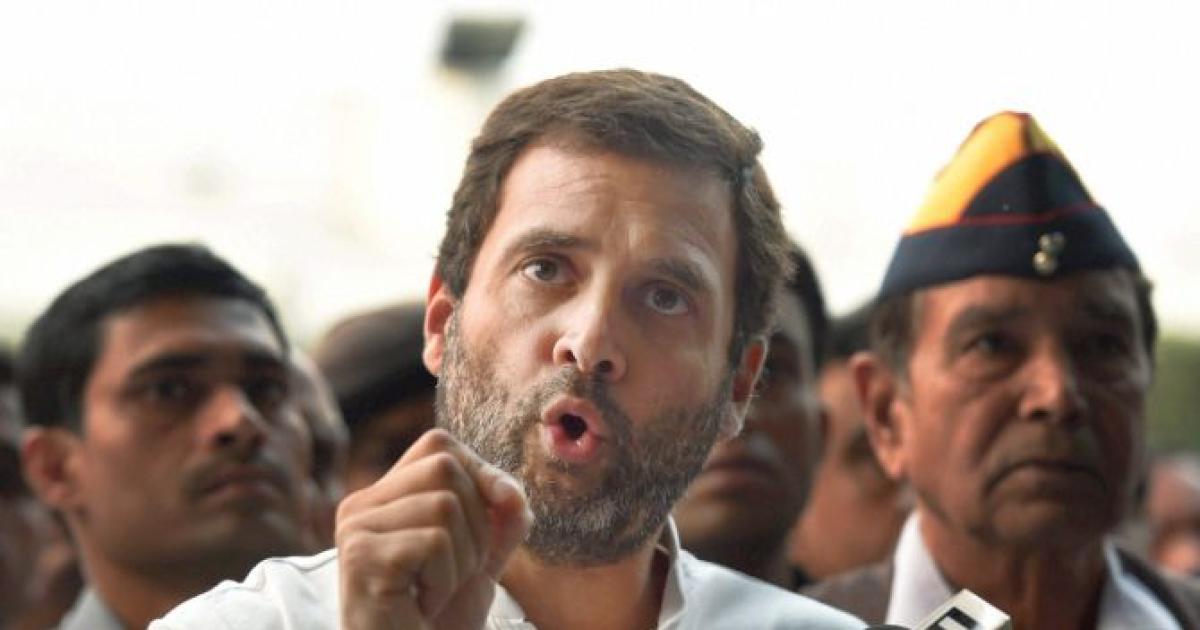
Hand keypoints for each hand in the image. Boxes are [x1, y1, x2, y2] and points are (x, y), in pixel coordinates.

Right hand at [336, 429, 530, 629]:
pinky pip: (436, 543)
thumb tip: (511, 491)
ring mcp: (356, 529)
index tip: (496, 515)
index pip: (439, 444)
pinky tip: (422, 605)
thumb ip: (501, 517)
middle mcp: (361, 505)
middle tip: (453, 572)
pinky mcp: (361, 557)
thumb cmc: (439, 620)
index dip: (481, 472)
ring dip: (461, 560)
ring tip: (435, 590)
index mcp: (384, 496)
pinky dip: (445, 580)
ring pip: (445, 506)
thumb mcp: (481, 556)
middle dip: (475, 524)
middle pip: (445, 467)